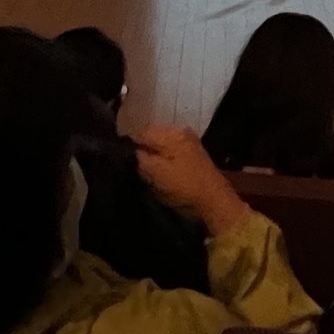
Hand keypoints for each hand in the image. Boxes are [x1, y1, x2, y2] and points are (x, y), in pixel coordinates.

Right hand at [134, 125, 250, 234]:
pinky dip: (160, 161)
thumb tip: (124, 150)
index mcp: (172, 132)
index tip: (118, 162)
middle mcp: (180, 131)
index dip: (126, 146)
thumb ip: (138, 158)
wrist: (215, 203)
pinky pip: (168, 153)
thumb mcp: (156, 173)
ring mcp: (187, 142)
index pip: (139, 132)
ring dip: (149, 157)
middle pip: (149, 137)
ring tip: (141, 173)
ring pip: (158, 145)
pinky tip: (156, 174)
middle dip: (138, 151)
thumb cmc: (184, 187)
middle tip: (129, 168)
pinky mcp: (191, 155)